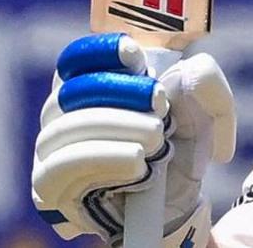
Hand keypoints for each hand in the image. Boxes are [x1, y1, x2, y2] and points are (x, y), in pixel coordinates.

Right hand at [31, 34, 235, 244]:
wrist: (175, 203)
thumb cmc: (178, 146)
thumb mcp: (203, 107)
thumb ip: (202, 79)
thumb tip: (185, 71)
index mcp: (90, 85)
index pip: (75, 57)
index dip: (100, 50)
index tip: (135, 55)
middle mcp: (60, 114)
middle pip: (72, 90)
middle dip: (120, 91)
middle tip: (160, 106)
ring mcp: (49, 150)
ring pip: (67, 127)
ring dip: (120, 127)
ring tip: (156, 140)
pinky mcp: (48, 186)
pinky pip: (61, 165)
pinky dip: (105, 158)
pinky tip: (137, 163)